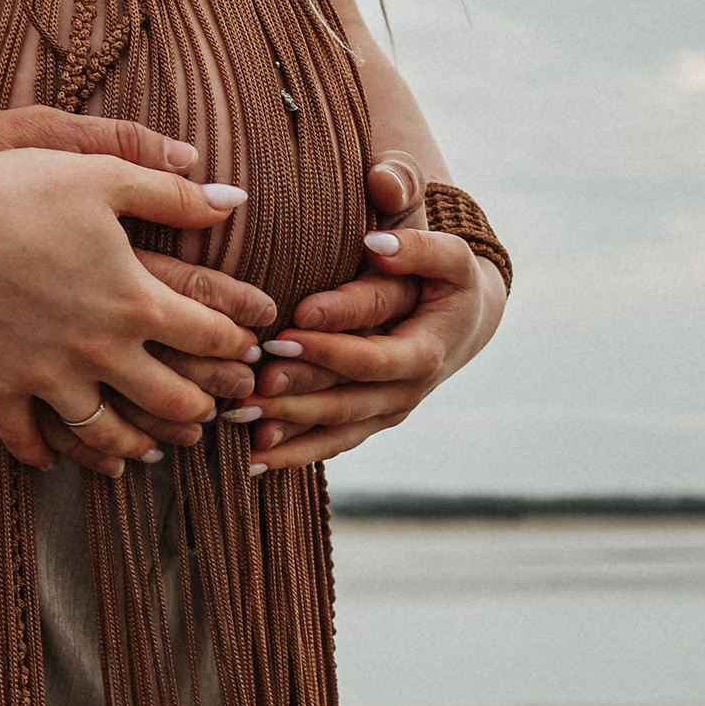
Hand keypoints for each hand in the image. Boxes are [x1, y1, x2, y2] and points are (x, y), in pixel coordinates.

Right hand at [0, 127, 263, 472]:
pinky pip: (23, 437)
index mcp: (135, 299)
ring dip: (135, 444)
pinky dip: (41, 455)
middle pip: (169, 398)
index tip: (250, 348)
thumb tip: (234, 199)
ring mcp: (47, 374)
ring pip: (105, 432)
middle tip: (214, 409)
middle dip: (199, 407)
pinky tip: (54, 463)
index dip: (239, 344)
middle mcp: (99, 349)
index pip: (210, 336)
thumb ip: (172, 194)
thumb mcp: (103, 176)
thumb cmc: (16, 188)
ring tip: (151, 449)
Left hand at [245, 203, 504, 472]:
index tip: (284, 331)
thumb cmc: (449, 280)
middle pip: (347, 400)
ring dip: (286, 429)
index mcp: (426, 352)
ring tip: (238, 421)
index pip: (372, 356)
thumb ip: (419, 247)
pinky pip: (331, 443)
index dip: (329, 348)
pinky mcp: (370, 421)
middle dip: (296, 394)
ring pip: (334, 428)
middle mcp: (408, 391)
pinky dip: (292, 454)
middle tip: (249, 386)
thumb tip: (377, 244)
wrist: (465, 322)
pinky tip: (250, 461)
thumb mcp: (452, 256)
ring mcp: (388, 412)